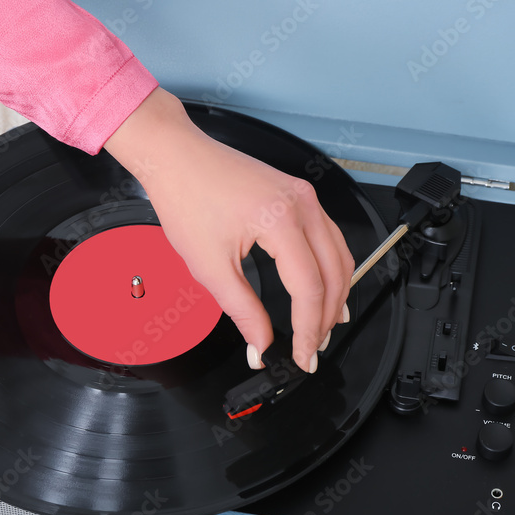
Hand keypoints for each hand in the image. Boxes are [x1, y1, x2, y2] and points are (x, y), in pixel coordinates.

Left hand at [104, 88, 353, 371]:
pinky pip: (329, 237)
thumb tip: (260, 345)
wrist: (176, 157)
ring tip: (322, 327)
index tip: (303, 358)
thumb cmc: (186, 197)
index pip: (310, 289)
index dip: (309, 330)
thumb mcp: (209, 266)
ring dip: (335, 294)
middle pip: (334, 274)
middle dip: (326, 319)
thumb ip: (242, 311)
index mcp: (282, 221)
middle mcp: (303, 205)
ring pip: (338, 256)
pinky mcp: (299, 193)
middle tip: (313, 350)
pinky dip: (330, 267)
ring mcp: (305, 195)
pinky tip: (325, 286)